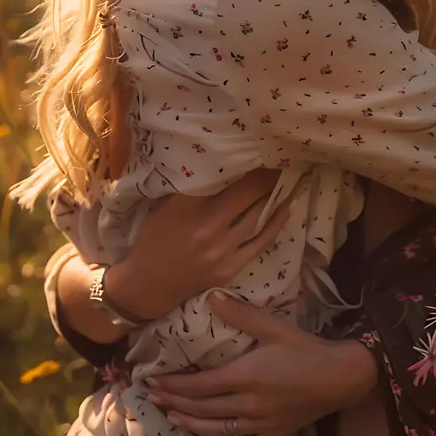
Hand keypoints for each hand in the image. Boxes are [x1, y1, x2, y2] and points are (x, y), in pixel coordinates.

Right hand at [105, 169, 290, 321]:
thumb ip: (189, 188)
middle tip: (279, 156)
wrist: (147, 285)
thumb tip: (216, 165)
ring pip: (256, 215)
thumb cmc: (153, 240)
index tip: (255, 149)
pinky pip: (261, 241)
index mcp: (185, 208)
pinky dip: (276, 222)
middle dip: (265, 174)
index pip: (220, 178)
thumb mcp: (164, 207)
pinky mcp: (231, 268)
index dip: (241, 162)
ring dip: (273, 194)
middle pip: (246, 193)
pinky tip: (287, 205)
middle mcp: (207, 228)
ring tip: (286, 175)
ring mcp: (221, 251)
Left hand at [146, 293, 377, 435]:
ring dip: (191, 424)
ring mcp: (261, 424)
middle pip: (201, 408)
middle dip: (173, 403)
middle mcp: (248, 405)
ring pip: (217, 430)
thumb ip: (241, 313)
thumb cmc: (307, 349)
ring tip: (173, 416)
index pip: (197, 386)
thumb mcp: (274, 326)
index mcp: (245, 377)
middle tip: (153, 397)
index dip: (172, 385)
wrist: (342, 376)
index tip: (151, 381)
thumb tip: (210, 296)